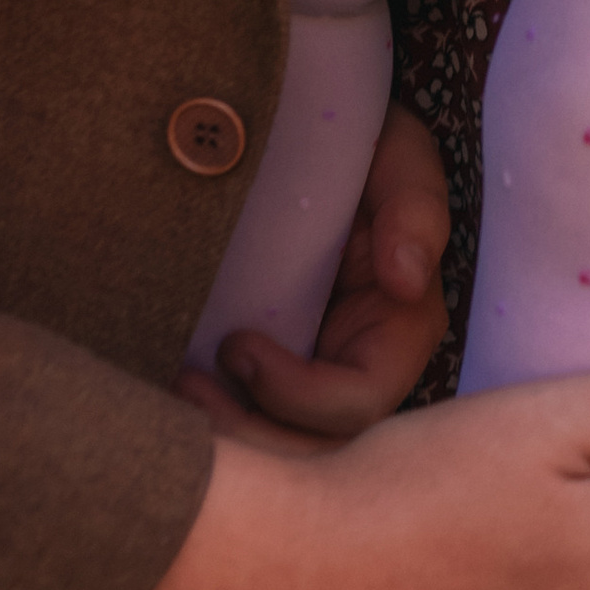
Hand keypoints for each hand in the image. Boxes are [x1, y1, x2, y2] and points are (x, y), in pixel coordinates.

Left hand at [176, 98, 452, 451]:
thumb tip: (407, 281)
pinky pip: (251, 422)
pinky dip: (214, 422)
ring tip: (176, 392)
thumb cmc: (364, 145)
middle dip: (250, 435)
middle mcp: (360, 367)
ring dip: (228, 436)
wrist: (309, 136)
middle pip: (316, 451)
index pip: (359, 405)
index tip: (238, 345)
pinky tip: (175, 388)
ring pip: (282, 453)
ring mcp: (316, 375)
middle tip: (186, 387)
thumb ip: (414, 208)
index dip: (298, 395)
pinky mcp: (274, 370)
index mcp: (399, 331)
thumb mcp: (399, 157)